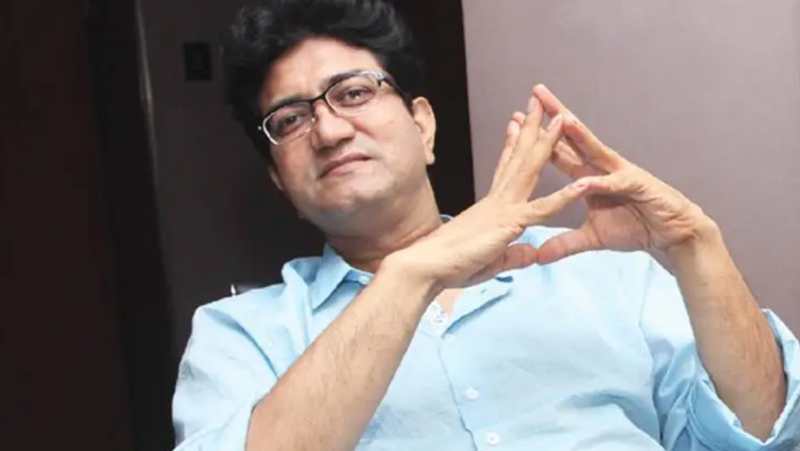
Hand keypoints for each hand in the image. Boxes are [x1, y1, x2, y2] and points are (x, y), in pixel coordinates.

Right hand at [389, 92, 587, 290]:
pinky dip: (565, 197)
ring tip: (562, 117)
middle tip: (539, 103)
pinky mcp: (509, 225)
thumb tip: (533, 253)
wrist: (426, 267)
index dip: (513, 146)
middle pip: (519, 158)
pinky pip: (543, 209)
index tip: (516, 124)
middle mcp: (497, 200)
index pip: (504, 169)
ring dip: (548, 142)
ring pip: (531, 169)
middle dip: (531, 129)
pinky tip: (584, 184)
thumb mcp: (490, 261)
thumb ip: (514, 255)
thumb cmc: (448, 266)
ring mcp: (503, 208)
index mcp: (491, 206)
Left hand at [529, 84, 718, 263]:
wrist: (671, 233)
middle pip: (573, 139)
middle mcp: (601, 168)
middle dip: (555, 116)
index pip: (557, 152)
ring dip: (579, 135)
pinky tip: (589, 179)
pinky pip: (617, 182)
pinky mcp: (638, 185)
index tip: (515, 121)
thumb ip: (564, 243)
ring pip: (595, 150)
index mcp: (586, 177)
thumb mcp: (592, 237)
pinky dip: (603, 182)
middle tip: (537, 93)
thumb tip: (538, 256)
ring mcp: (620, 173)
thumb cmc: (635, 226)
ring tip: (561, 118)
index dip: (537, 138)